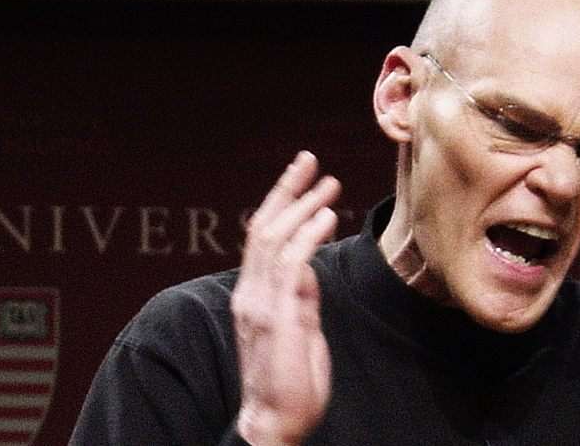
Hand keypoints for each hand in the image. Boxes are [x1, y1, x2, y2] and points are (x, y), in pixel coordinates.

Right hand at [232, 151, 339, 444]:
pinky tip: (327, 218)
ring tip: (328, 183)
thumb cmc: (290, 383)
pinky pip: (291, 265)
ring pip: (275, 240)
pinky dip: (308, 237)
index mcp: (254, 295)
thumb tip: (310, 268)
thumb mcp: (299, 330)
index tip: (301, 178)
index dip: (280, 204)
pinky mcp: (277, 317)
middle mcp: (250, 294)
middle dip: (288, 190)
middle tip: (309, 160)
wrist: (274, 422)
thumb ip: (301, 298)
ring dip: (303, 206)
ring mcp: (260, 304)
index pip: (262, 238)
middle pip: (264, 228)